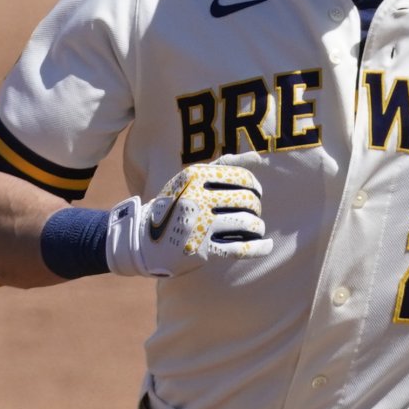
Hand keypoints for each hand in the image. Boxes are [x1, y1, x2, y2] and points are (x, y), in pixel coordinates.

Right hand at [107, 163, 265, 276]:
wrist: (142, 241)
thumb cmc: (173, 208)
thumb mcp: (188, 181)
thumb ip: (220, 167)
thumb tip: (254, 158)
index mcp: (195, 177)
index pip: (241, 177)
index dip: (254, 186)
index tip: (257, 194)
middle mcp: (197, 198)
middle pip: (247, 201)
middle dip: (255, 208)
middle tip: (252, 215)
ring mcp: (199, 225)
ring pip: (247, 224)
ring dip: (257, 227)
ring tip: (255, 230)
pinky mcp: (202, 250)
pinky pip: (241, 248)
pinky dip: (259, 247)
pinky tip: (266, 246)